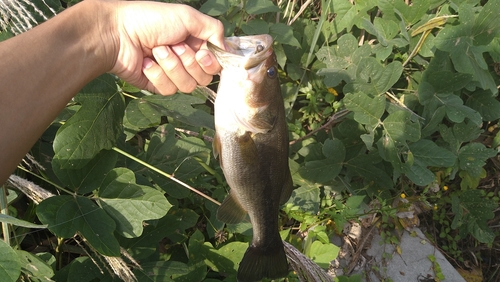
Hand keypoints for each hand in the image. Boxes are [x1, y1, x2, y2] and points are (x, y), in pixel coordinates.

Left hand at [103, 0, 223, 94]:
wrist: (117, 33)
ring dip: (171, 66)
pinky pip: (168, 90)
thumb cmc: (150, 19)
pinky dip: (157, 75)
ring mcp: (172, 74)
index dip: (211, 63)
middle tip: (173, 46)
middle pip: (204, 78)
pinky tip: (146, 63)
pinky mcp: (157, 85)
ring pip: (187, 85)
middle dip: (188, 62)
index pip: (215, 64)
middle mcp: (186, 60)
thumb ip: (213, 29)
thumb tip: (227, 48)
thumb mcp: (187, 16)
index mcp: (195, 43)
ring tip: (156, 50)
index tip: (202, 54)